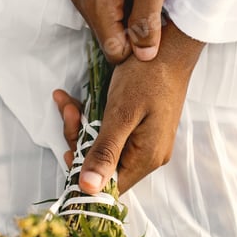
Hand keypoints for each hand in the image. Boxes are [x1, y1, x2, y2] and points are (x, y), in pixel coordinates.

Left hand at [54, 20, 204, 193]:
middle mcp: (148, 155)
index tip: (67, 151)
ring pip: (103, 147)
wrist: (168, 47)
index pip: (110, 186)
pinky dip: (91, 118)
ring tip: (69, 102)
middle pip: (103, 166)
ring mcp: (145, 141)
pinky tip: (76, 101)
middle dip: (79, 140)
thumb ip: (104, 152)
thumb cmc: (148, 76)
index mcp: (147, 158)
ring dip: (82, 126)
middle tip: (69, 112)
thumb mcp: (121, 114)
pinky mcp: (140, 127)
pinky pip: (109, 133)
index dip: (84, 175)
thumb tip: (88, 189)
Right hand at [69, 0, 183, 62]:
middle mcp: (82, 0)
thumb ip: (147, 21)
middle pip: (112, 41)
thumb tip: (144, 56)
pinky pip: (110, 11)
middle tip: (162, 9)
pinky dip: (128, 6)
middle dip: (138, 34)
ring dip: (134, 19)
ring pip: (112, 26)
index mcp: (97, 2)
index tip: (162, 28)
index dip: (141, 48)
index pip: (116, 52)